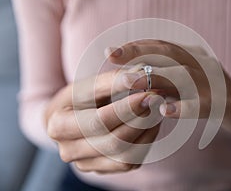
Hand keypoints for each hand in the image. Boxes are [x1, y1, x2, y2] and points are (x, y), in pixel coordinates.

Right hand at [45, 67, 161, 172]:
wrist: (68, 120)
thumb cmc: (77, 99)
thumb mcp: (87, 85)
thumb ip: (111, 81)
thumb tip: (139, 76)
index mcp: (59, 126)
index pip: (99, 121)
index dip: (127, 108)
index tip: (148, 92)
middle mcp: (69, 150)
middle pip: (114, 141)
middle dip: (140, 119)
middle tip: (157, 99)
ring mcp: (85, 164)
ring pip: (125, 156)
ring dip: (146, 131)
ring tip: (157, 109)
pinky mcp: (102, 169)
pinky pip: (131, 162)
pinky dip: (145, 142)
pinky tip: (151, 123)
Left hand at [107, 39, 230, 146]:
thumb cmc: (208, 96)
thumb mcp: (185, 83)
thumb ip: (164, 80)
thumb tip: (133, 79)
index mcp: (192, 56)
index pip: (161, 46)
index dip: (136, 47)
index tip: (111, 51)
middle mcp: (202, 64)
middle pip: (169, 53)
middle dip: (139, 53)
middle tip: (112, 56)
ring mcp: (213, 83)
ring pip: (183, 75)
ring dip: (155, 77)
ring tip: (129, 82)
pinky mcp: (223, 104)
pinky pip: (201, 104)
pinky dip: (182, 107)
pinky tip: (164, 110)